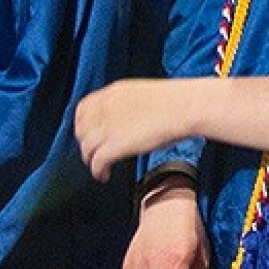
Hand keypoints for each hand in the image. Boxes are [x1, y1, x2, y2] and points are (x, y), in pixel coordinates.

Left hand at [76, 78, 199, 178]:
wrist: (186, 106)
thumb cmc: (175, 101)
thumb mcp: (141, 94)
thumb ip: (126, 104)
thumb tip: (123, 118)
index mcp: (112, 93)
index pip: (83, 109)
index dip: (83, 125)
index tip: (89, 134)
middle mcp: (106, 108)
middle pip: (81, 130)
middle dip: (86, 143)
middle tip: (95, 153)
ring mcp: (110, 126)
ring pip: (86, 148)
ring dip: (91, 160)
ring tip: (100, 167)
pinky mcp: (117, 144)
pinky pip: (97, 162)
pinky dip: (98, 171)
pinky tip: (104, 175)